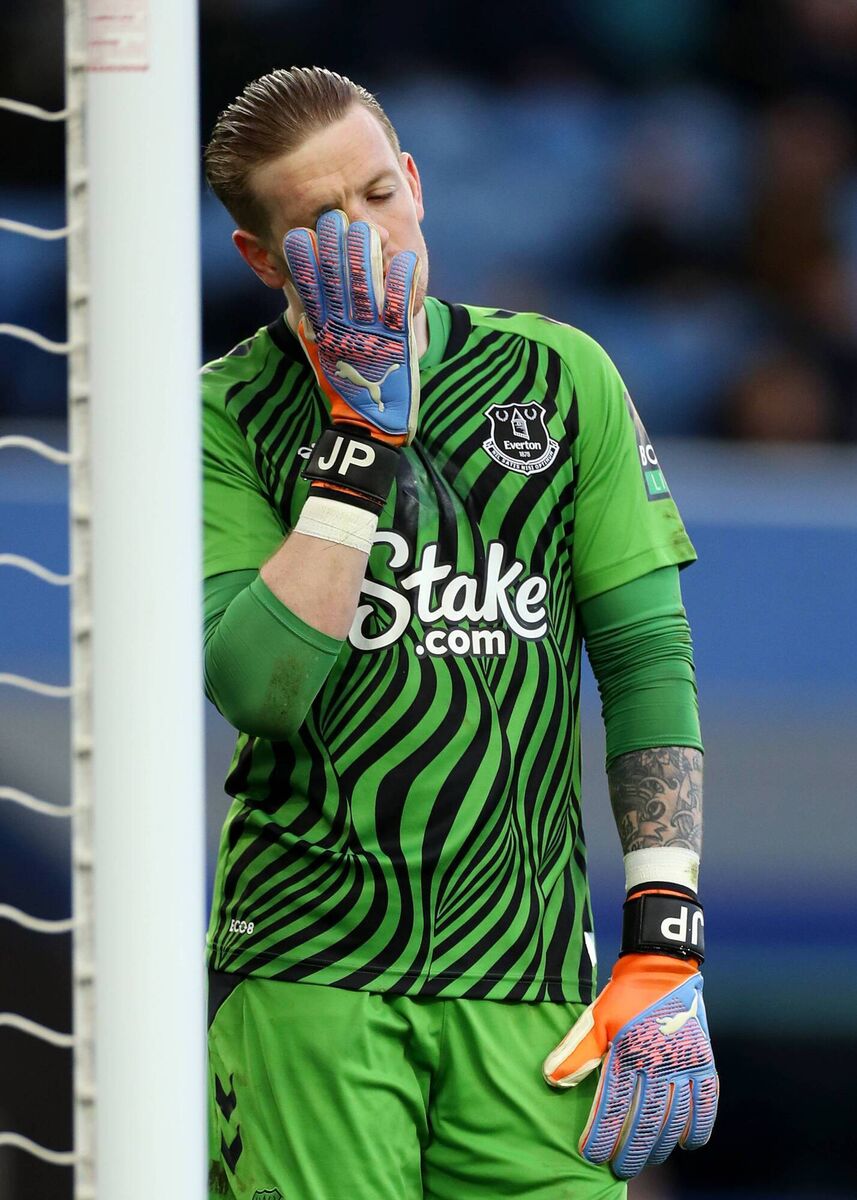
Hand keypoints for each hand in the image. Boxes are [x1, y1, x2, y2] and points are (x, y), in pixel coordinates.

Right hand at [283, 209, 420, 445]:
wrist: (369, 423)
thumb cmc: (345, 384)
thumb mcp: (320, 348)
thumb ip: (310, 317)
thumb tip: (291, 285)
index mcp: (323, 328)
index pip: (307, 288)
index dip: (304, 260)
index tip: (302, 234)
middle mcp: (343, 328)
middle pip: (335, 280)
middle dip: (334, 248)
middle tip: (334, 218)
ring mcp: (370, 334)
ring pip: (365, 288)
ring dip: (365, 257)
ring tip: (366, 231)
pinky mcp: (397, 342)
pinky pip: (401, 306)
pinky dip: (403, 282)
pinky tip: (405, 260)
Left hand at [543, 954, 717, 1178]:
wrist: (662, 968)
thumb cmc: (623, 996)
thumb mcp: (595, 1019)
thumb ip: (577, 1052)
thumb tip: (552, 1079)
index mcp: (628, 1053)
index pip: (614, 1105)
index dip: (603, 1134)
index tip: (591, 1155)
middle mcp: (658, 1062)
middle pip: (646, 1120)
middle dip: (631, 1150)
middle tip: (620, 1169)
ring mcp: (684, 1063)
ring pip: (675, 1117)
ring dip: (661, 1144)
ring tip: (647, 1160)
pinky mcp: (703, 1060)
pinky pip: (706, 1102)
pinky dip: (699, 1126)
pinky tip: (687, 1144)